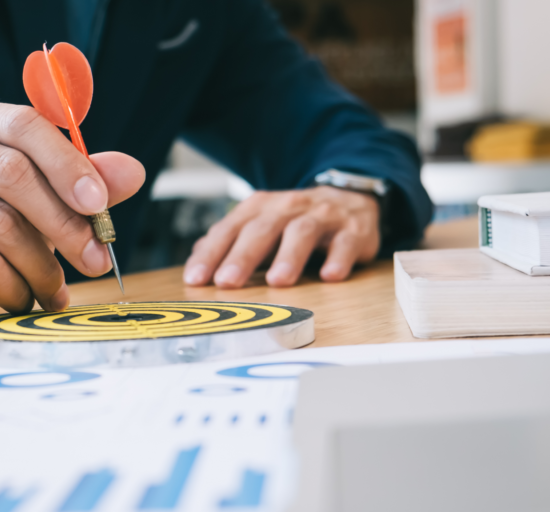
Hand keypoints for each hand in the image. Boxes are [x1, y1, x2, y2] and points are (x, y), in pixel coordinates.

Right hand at [0, 100, 144, 333]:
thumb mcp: (34, 201)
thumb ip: (80, 182)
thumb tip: (132, 172)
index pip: (22, 123)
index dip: (67, 163)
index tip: (102, 205)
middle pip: (12, 173)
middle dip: (64, 222)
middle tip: (96, 260)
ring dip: (42, 267)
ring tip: (55, 290)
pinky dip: (13, 289)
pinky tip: (20, 300)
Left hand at [183, 186, 379, 288]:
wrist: (349, 198)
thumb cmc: (295, 220)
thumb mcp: (260, 224)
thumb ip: (230, 241)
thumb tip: (196, 260)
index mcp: (260, 208)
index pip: (230, 229)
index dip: (211, 254)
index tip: (196, 279)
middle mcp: (287, 207)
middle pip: (262, 229)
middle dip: (243, 255)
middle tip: (227, 281)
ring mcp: (322, 216)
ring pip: (302, 232)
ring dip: (289, 256)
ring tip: (277, 281)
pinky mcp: (353, 230)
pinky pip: (346, 242)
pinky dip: (338, 258)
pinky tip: (330, 276)